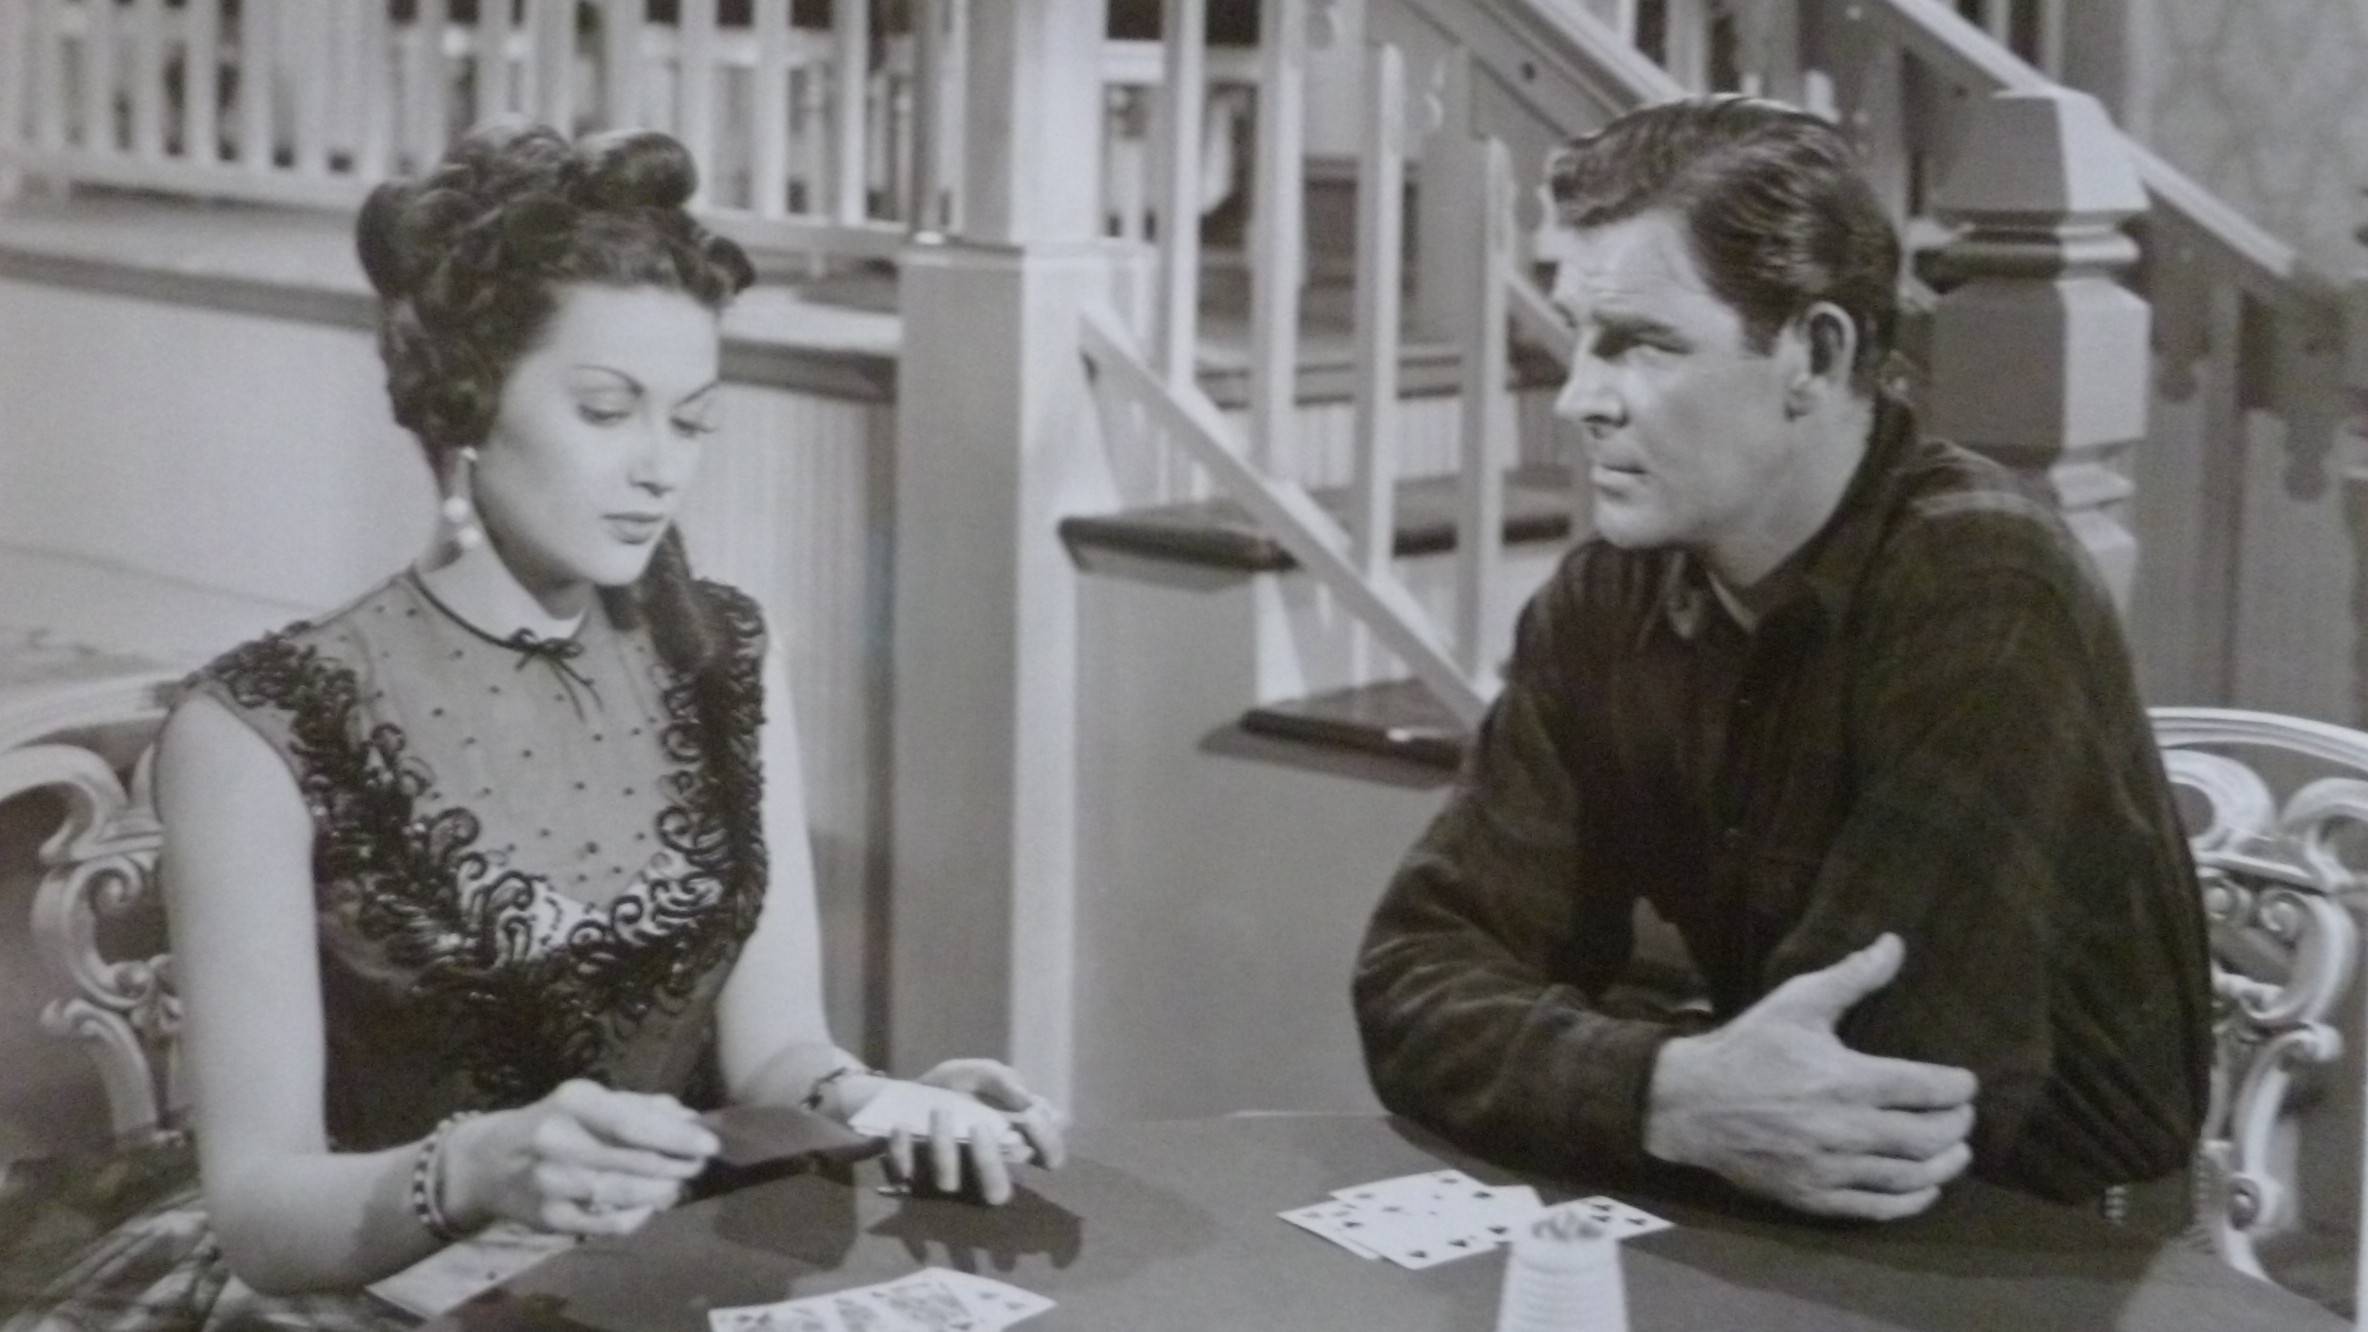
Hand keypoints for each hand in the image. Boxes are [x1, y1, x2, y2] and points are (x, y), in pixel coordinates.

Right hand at [442, 1080, 718, 1236]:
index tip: (710, 1144)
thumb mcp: (588, 1101)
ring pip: (625, 1194)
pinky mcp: (550, 1218)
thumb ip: (639, 1107)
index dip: (677, 1136)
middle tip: (698, 1165)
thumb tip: (690, 1117)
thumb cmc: (552, 1123)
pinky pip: (608, 1223)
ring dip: (663, 1192)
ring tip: (678, 1184)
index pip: (633, 1123)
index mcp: (573, 1103)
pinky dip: (638, 1217)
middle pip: (635, 1161)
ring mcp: (553, 1184)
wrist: (487, 1162)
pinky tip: (650, 1206)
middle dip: (677, 1165)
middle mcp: (559, 1142)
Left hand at [863, 1060, 1068, 1205]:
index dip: (1049, 1144)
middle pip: (998, 1193)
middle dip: (990, 1164)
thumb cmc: (954, 1087)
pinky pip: (907, 1172)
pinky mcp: (911, 1176)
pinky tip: (902, 1124)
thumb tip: (1025, 1098)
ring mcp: (947, 1176)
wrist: (902, 1094)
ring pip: (949, 1183)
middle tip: (980, 1127)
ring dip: (944, 1146)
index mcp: (1011, 1143)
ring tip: (939, 1110)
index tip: (1032, 1116)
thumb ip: (1002, 1079)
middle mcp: (983, 1169)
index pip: (1048, 1159)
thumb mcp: (978, 1072)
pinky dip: (903, 1148)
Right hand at [1643, 934, 1978, 1220]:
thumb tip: (1895, 943)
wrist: (1689, 1103)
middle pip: (1928, 1137)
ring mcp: (1831, 1168)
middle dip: (1957, 1125)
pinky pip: (1877, 1208)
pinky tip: (1926, 1189)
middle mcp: (1846, 1129)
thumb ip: (1851, 977)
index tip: (1966, 1082)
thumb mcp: (1795, 1003)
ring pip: (1910, 1176)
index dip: (1958, 1087)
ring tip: (1956, 1151)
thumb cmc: (1748, 1048)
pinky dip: (1911, 1201)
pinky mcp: (1814, 1196)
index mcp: (1848, 1080)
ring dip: (1945, 1165)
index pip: (1927, 1089)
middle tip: (1963, 1114)